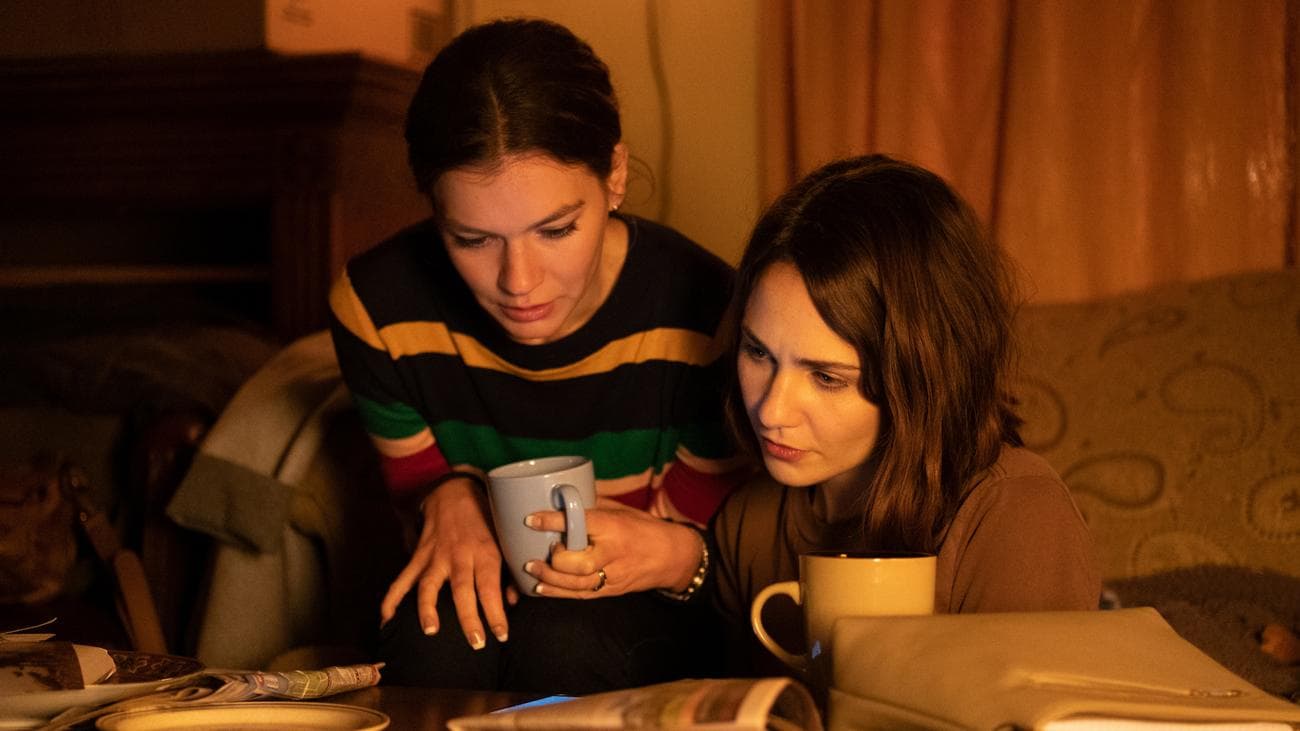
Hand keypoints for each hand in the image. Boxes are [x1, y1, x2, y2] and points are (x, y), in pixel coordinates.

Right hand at [379, 473, 516, 648]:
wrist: (454, 491)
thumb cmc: (485, 519)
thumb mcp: (503, 540)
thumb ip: (507, 572)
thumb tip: (511, 602)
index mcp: (484, 551)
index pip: (490, 587)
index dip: (496, 612)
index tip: (501, 635)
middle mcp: (459, 555)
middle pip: (463, 590)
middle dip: (469, 618)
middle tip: (476, 643)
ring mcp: (435, 556)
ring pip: (429, 585)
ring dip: (428, 608)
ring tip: (429, 632)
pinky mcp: (418, 556)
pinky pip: (403, 578)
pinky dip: (392, 598)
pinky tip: (386, 618)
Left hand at [522, 498, 702, 598]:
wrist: (672, 557)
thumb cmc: (644, 528)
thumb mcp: (621, 510)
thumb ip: (593, 505)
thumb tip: (563, 492)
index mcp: (614, 528)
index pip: (580, 524)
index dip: (553, 522)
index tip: (531, 519)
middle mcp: (612, 554)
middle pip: (577, 563)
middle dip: (554, 559)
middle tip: (542, 549)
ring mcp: (612, 576)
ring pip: (576, 584)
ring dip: (549, 578)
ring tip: (530, 568)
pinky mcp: (610, 591)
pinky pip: (580, 595)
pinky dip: (558, 593)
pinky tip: (540, 588)